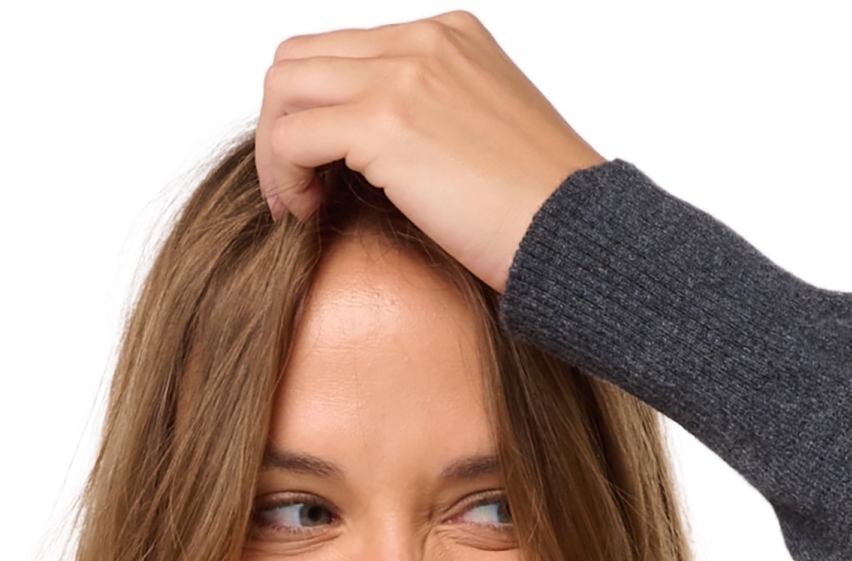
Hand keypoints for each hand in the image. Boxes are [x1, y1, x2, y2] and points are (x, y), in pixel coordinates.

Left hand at [255, 13, 603, 292]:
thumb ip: (434, 119)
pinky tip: (306, 212)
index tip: (323, 170)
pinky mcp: (386, 122)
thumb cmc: (541, 211)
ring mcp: (404, 74)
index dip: (319, 111)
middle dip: (283, 123)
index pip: (346, 51)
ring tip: (296, 202)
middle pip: (302, 58)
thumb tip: (378, 153)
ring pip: (286, 87)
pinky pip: (293, 135)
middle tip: (295, 187)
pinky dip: (283, 175)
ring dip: (276, 148)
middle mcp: (424, 41)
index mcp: (448, 36)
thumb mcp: (486, 138)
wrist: (575, 234)